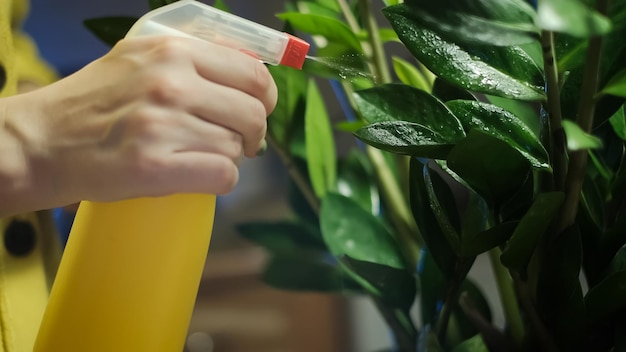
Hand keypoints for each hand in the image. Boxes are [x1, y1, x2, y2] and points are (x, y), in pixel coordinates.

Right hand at [0, 35, 276, 215]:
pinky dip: (219, 181)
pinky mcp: (153, 166)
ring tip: (198, 156)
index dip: (264, 98)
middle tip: (240, 143)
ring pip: (235, 149)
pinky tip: (198, 176)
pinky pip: (222, 176)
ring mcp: (162, 124)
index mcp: (172, 51)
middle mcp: (170, 82)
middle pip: (252, 114)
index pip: (252, 73)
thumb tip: (250, 65)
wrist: (41, 142)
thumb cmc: (94, 102)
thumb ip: (193, 56)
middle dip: (254, 135)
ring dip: (227, 158)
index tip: (257, 111)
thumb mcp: (140, 58)